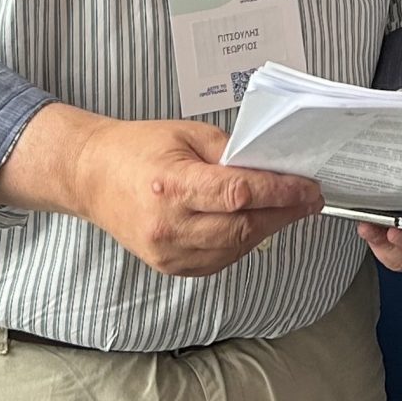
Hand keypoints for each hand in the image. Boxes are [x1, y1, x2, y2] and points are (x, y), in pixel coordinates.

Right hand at [0, 104, 320, 276]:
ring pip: (235, 248)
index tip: (309, 189)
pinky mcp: (169, 267)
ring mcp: (167, 251)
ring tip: (285, 210)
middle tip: (309, 201)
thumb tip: (272, 169)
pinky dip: (242, 244)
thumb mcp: (187, 134)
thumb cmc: (137, 149)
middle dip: (284, 214)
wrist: (92, 177)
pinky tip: (252, 225)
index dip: (281, 193)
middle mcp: (169, 225)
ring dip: (267, 230)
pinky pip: (219, 260)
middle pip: (243, 227)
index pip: (239, 193)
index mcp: (173, 185)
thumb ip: (230, 153)